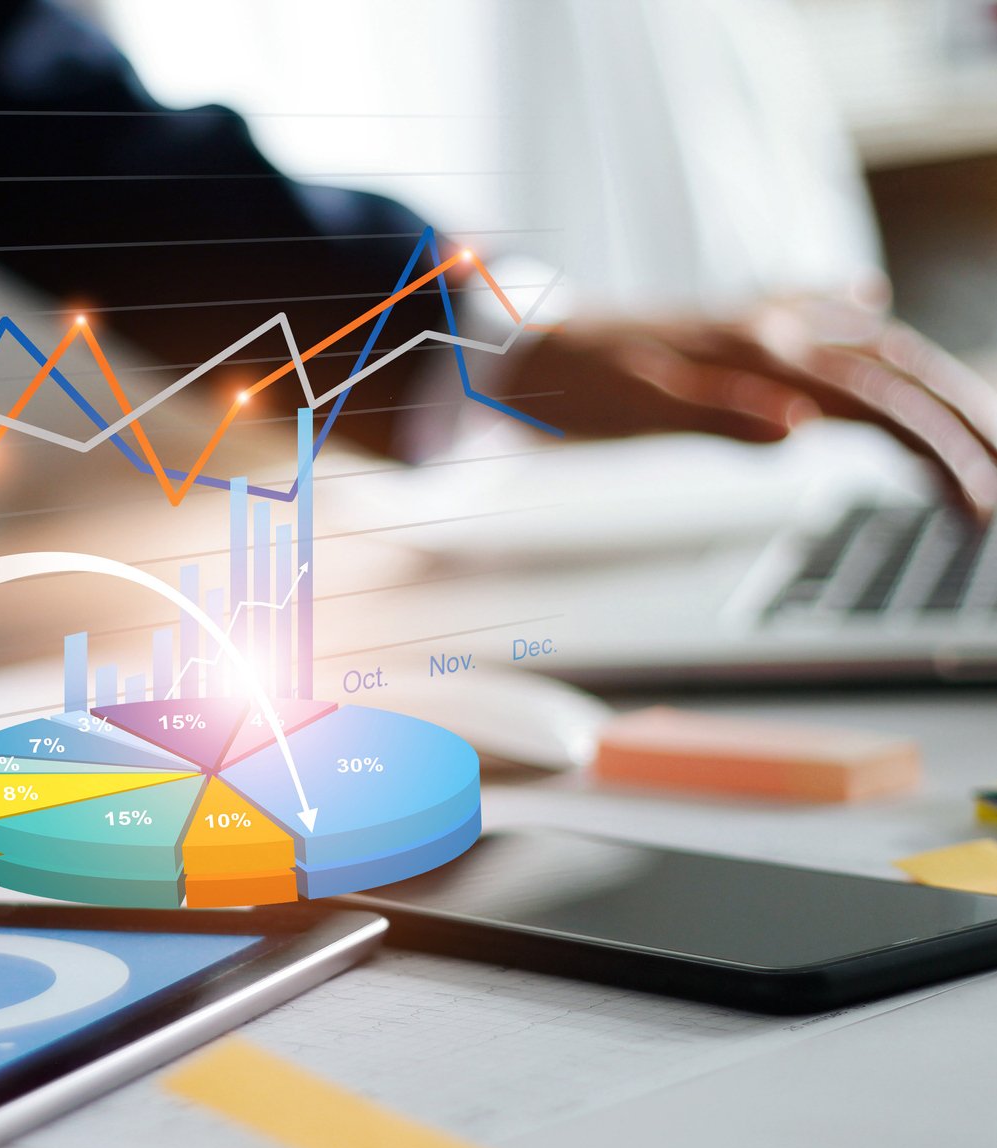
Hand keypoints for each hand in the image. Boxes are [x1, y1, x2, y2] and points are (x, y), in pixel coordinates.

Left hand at [508, 303, 996, 519]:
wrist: (527, 345)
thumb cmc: (575, 384)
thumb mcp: (638, 411)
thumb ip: (721, 417)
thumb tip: (801, 429)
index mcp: (762, 351)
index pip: (880, 404)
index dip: (940, 452)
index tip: (976, 506)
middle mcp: (777, 326)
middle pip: (903, 369)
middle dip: (967, 425)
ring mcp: (767, 322)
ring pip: (880, 347)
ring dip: (938, 389)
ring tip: (983, 441)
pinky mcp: (748, 329)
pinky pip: (827, 323)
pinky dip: (866, 330)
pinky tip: (877, 310)